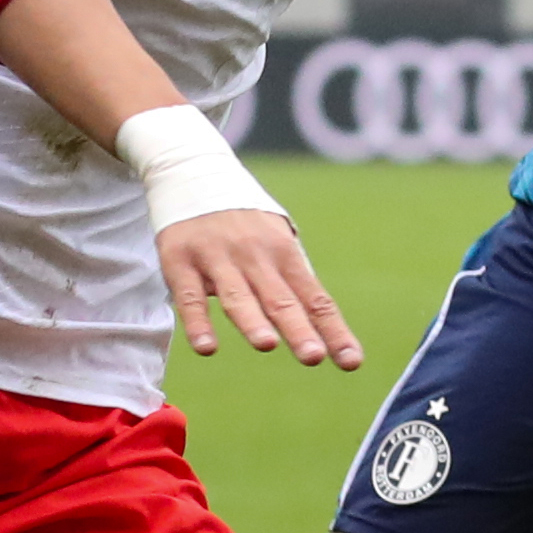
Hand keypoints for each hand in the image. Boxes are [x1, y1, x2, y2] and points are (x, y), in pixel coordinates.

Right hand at [159, 207, 362, 369]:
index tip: (351, 362)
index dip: (333, 330)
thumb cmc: (244, 221)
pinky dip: (198, 322)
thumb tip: (326, 328)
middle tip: (313, 356)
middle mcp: (255, 255)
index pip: (314, 298)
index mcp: (284, 253)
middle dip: (298, 328)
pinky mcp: (181, 261)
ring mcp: (217, 257)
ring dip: (252, 320)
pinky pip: (190, 296)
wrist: (193, 170)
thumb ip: (295, 283)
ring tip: (266, 344)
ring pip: (237, 294)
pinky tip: (207, 347)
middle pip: (280, 298)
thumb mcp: (276, 241)